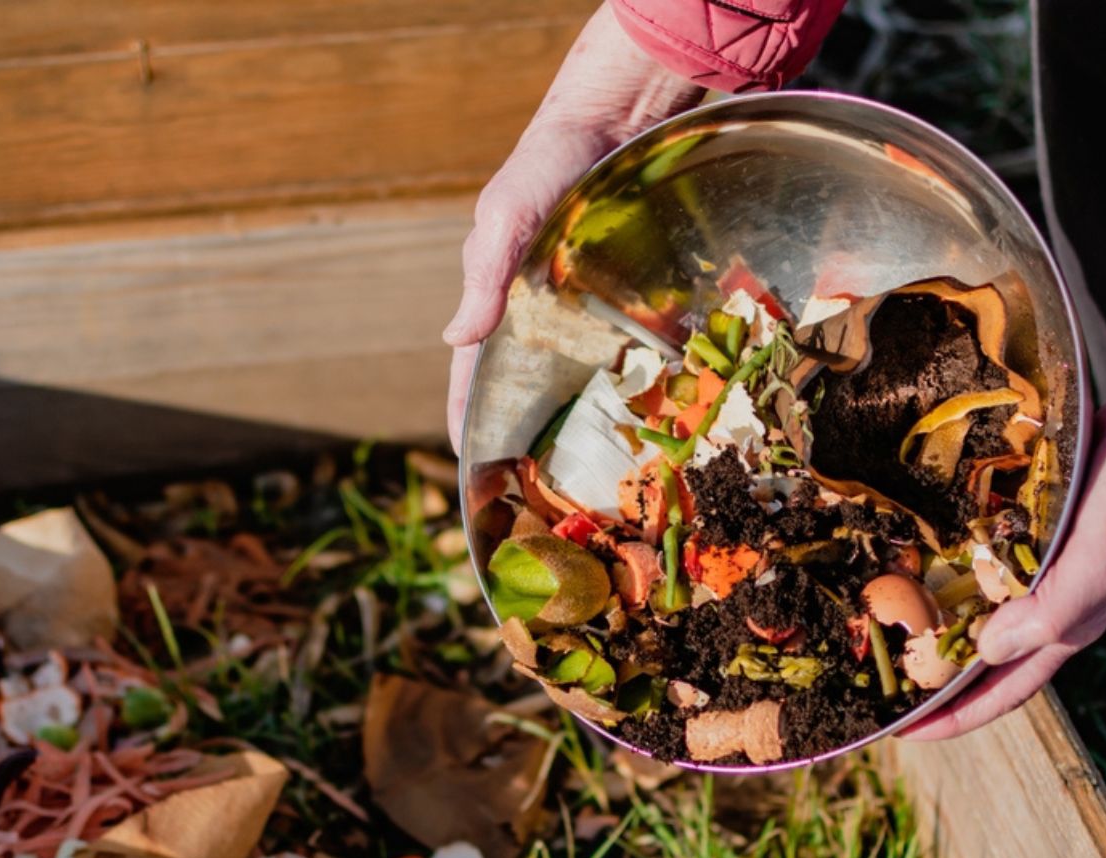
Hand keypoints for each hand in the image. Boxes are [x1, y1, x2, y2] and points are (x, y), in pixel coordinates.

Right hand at [443, 3, 701, 452]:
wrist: (618, 118)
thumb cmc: (549, 165)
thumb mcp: (505, 216)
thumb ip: (483, 276)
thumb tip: (452, 339)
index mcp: (502, 303)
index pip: (476, 377)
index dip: (471, 420)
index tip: (474, 468)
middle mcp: (545, 314)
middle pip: (531, 386)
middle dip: (531, 433)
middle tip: (541, 490)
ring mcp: (588, 308)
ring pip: (582, 375)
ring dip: (586, 419)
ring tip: (598, 471)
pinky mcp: (631, 295)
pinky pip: (630, 350)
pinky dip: (635, 384)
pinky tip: (653, 416)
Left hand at [902, 354, 1105, 739]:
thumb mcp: (1094, 571)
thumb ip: (1048, 615)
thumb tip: (987, 651)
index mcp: (1056, 632)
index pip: (997, 691)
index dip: (952, 717)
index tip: (903, 733)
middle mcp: (1037, 608)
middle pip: (973, 657)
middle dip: (929, 675)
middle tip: (876, 682)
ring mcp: (1026, 573)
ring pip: (966, 610)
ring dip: (926, 622)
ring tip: (877, 629)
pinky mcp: (1018, 537)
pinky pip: (969, 565)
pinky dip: (938, 572)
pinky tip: (904, 567)